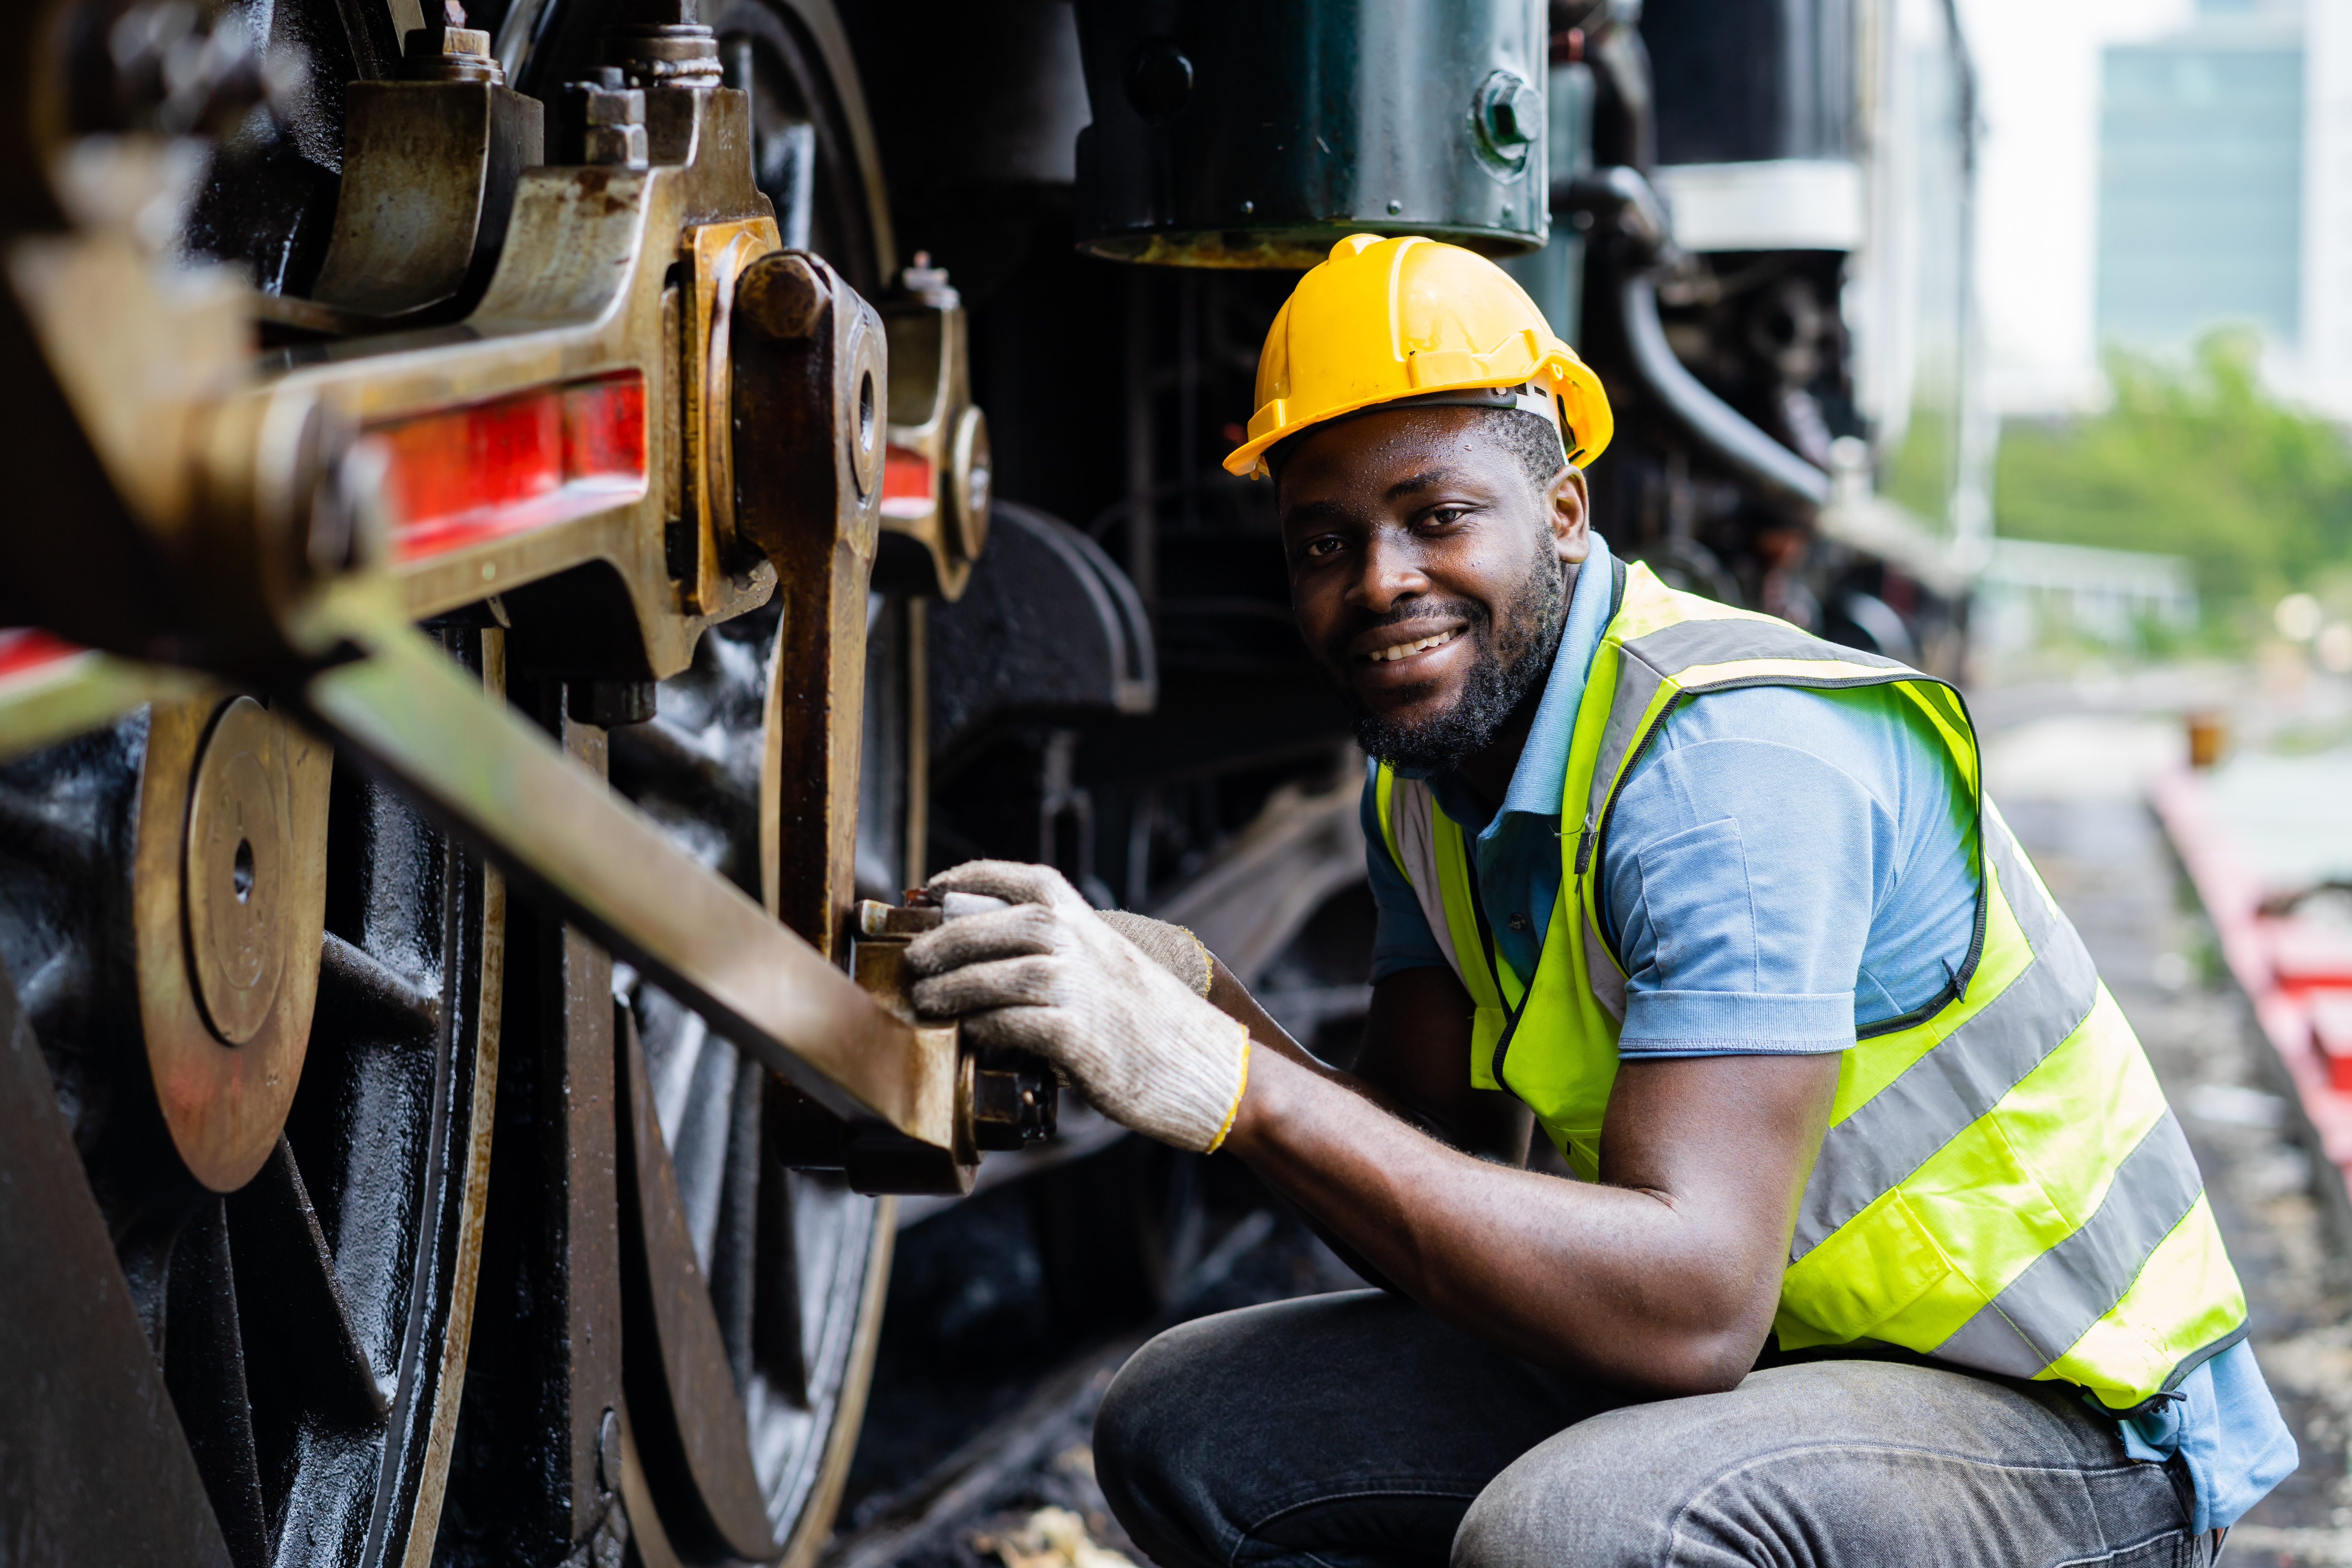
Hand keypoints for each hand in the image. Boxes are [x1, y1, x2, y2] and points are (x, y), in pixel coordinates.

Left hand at [904, 861, 1250, 1152]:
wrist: (1216, 1073)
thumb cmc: (1158, 1028)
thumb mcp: (1115, 970)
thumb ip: (1066, 957)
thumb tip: (996, 960)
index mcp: (1093, 925)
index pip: (1028, 879)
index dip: (973, 877)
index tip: (933, 887)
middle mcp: (1088, 947)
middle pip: (1004, 924)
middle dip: (948, 938)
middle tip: (914, 959)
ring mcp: (1086, 991)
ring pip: (1002, 974)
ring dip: (954, 985)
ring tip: (925, 999)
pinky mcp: (1081, 1040)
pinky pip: (1017, 1023)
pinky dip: (986, 1026)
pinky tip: (970, 1032)